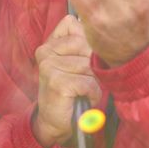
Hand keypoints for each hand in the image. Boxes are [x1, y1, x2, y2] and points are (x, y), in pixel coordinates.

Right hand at [32, 15, 100, 147]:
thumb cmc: (71, 91)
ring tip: (82, 91)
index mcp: (49, 43)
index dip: (88, 44)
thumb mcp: (76, 63)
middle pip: (87, 46)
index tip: (83, 61)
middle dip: (94, 65)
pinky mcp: (57, 82)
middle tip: (84, 80)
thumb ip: (83, 44)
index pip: (75, 25)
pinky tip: (82, 98)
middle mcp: (46, 51)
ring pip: (90, 66)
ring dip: (94, 82)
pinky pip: (89, 82)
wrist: (54, 121)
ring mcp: (49, 66)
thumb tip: (102, 30)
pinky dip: (92, 93)